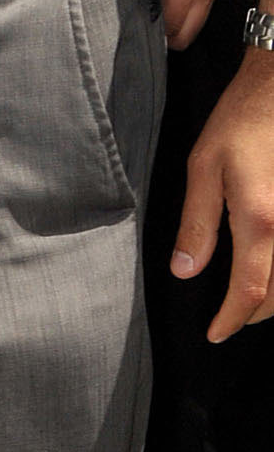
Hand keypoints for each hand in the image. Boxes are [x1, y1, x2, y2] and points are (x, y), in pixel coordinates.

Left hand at [148, 0, 223, 49]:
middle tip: (150, 25)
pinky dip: (186, 14)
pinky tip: (172, 3)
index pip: (172, 25)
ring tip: (160, 12)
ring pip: (195, 26)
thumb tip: (143, 16)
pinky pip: (201, 13)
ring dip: (177, 24)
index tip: (142, 27)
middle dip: (167, 34)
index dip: (155, 32)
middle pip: (187, 34)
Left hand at [173, 51, 273, 338]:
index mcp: (261, 219)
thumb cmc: (243, 118)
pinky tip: (272, 269)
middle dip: (256, 314)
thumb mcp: (204, 166)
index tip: (215, 333)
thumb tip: (186, 271)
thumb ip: (196, 223)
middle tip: (231, 318)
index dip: (232, 319)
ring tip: (251, 301)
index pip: (251, 291)